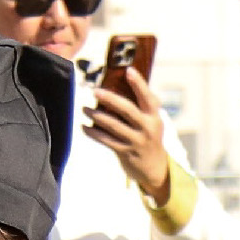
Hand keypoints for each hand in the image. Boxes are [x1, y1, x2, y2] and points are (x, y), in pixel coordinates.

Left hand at [84, 71, 173, 203]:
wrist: (155, 169)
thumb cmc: (149, 138)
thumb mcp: (151, 122)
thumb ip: (140, 106)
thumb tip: (119, 84)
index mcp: (154, 117)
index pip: (148, 97)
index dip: (139, 84)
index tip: (129, 71)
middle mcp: (148, 128)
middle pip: (128, 110)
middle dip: (110, 99)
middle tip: (95, 91)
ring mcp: (137, 141)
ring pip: (114, 126)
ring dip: (97, 116)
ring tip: (84, 109)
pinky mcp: (126, 152)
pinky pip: (106, 140)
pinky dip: (94, 133)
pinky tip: (84, 127)